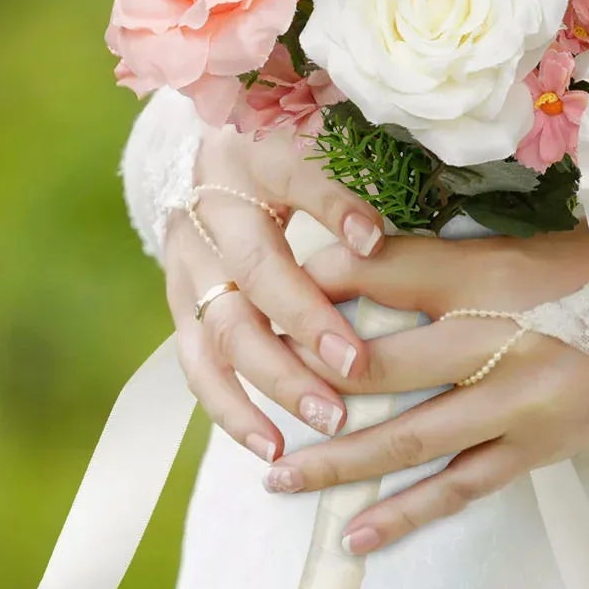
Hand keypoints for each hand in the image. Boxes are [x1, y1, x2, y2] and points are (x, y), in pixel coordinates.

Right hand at [165, 125, 386, 462]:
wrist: (219, 160)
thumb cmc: (301, 154)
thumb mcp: (329, 142)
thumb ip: (365, 172)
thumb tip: (406, 217)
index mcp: (255, 152)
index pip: (294, 175)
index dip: (333, 207)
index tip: (375, 241)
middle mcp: (212, 206)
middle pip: (254, 268)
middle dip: (305, 322)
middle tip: (355, 365)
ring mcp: (189, 260)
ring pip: (222, 328)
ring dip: (274, 379)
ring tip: (328, 419)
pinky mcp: (182, 304)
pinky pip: (198, 365)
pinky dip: (232, 410)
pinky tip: (271, 446)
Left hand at [264, 227, 588, 552]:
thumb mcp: (536, 240)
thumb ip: (454, 256)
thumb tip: (366, 258)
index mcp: (491, 273)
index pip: (382, 271)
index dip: (317, 280)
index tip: (263, 288)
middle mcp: (497, 338)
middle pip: (378, 364)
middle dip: (308, 380)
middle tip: (249, 389)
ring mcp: (519, 403)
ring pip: (409, 441)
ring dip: (338, 463)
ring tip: (279, 480)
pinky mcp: (540, 448)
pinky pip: (462, 487)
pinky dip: (407, 515)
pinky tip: (354, 536)